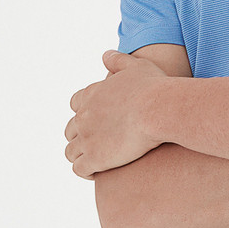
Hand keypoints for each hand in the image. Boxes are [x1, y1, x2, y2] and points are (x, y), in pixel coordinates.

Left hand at [64, 50, 164, 178]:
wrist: (158, 109)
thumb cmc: (153, 87)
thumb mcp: (136, 65)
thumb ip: (118, 60)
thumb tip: (105, 55)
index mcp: (91, 94)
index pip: (75, 104)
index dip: (85, 112)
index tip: (98, 119)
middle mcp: (83, 116)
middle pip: (70, 129)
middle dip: (80, 136)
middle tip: (97, 143)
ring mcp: (87, 138)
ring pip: (71, 151)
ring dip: (81, 156)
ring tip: (96, 161)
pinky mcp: (94, 158)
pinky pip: (79, 169)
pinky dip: (85, 171)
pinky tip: (99, 172)